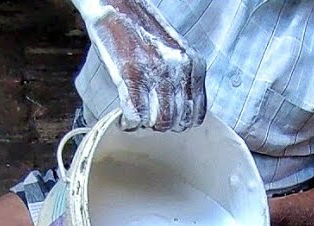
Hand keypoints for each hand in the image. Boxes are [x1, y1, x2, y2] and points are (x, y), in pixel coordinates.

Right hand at [78, 0, 205, 131]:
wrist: (117, 5)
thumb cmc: (143, 29)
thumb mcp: (176, 51)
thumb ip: (184, 76)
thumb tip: (182, 108)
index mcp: (193, 64)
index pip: (197, 113)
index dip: (181, 122)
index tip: (168, 118)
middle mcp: (178, 70)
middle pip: (177, 122)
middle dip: (162, 125)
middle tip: (148, 117)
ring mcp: (155, 73)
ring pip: (158, 122)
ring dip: (146, 125)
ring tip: (136, 117)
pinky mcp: (130, 76)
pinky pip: (135, 115)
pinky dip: (129, 124)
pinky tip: (124, 120)